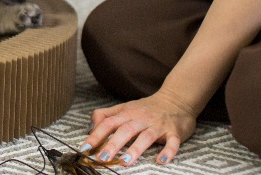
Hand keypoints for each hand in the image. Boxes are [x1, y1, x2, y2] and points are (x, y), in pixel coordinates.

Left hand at [80, 90, 197, 165]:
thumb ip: (105, 115)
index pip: (108, 123)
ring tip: (124, 162)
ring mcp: (158, 125)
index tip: (84, 149)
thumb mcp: (124, 108)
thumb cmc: (146, 108)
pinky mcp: (174, 132)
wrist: (176, 99)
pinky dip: (168, 151)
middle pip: (125, 130)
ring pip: (146, 137)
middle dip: (113, 144)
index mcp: (127, 114)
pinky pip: (172, 141)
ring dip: (135, 149)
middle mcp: (141, 119)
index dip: (95, 136)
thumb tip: (90, 128)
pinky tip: (161, 161)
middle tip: (102, 158)